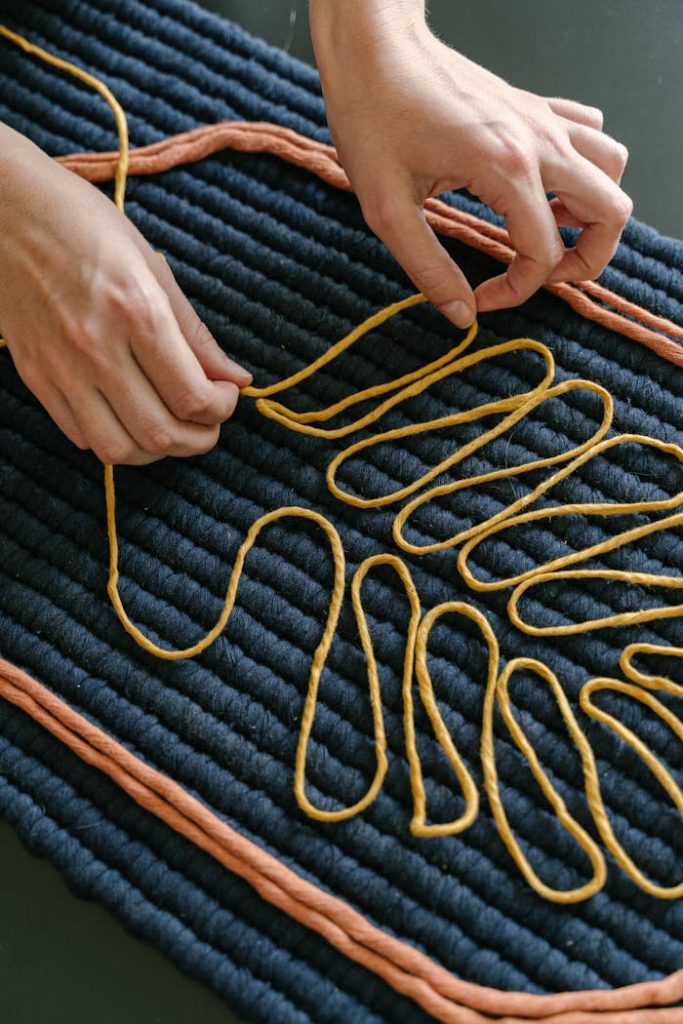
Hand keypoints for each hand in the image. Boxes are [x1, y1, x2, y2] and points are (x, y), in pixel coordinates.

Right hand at [0, 122, 251, 464]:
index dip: (221, 409)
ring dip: (156, 451)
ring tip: (173, 428)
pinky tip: (130, 416)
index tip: (226, 397)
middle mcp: (96, 346)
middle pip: (159, 433)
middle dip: (199, 439)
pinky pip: (80, 435)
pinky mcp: (35, 376)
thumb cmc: (83, 225)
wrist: (4, 209)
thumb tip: (236, 379)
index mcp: (136, 311)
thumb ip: (195, 332)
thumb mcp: (153, 266)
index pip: (192, 396)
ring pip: (118, 449)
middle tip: (209, 423)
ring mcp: (60, 367)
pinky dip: (115, 439)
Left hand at [309, 0, 632, 327]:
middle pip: (611, 210)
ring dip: (593, 208)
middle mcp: (537, 141)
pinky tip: (542, 186)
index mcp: (506, 169)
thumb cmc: (372, 117)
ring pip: (610, 168)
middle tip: (541, 275)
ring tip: (548, 229)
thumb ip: (428, 269)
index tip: (480, 299)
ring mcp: (540, 118)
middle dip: (586, 259)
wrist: (372, 49)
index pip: (544, 254)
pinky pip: (589, 132)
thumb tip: (461, 314)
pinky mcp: (531, 105)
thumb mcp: (387, 210)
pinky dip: (584, 166)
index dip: (517, 292)